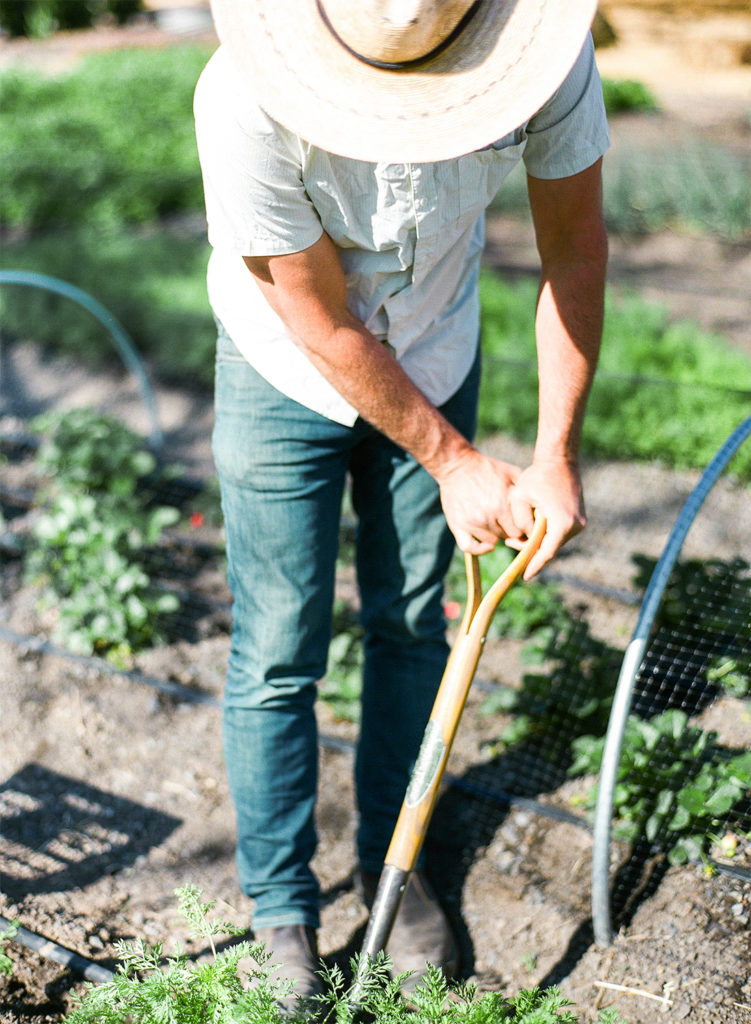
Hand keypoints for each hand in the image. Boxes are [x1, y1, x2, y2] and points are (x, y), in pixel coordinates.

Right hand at [435, 448, 523, 554]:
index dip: (524, 526)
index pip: (521, 529)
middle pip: (508, 536)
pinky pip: (470, 547)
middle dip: (510, 530)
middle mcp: (487, 516)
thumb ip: (525, 491)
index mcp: (502, 504)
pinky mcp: (458, 525)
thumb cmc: (487, 468)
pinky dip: (480, 549)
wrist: (457, 465)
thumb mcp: (511, 472)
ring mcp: (472, 522)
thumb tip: (539, 509)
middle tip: (508, 521)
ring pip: (492, 541)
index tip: (522, 523)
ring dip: (495, 534)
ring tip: (495, 522)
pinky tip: (486, 545)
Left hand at [506, 456, 585, 578]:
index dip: (534, 565)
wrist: (559, 461)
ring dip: (539, 542)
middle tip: (511, 546)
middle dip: (532, 552)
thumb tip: (524, 538)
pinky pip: (559, 534)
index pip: (546, 552)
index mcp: (562, 523)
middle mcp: (575, 526)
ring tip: (518, 537)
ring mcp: (580, 523)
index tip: (524, 577)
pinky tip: (531, 529)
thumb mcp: (519, 497)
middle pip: (551, 548)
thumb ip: (519, 521)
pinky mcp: (579, 519)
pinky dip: (546, 535)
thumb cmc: (537, 477)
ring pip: (555, 542)